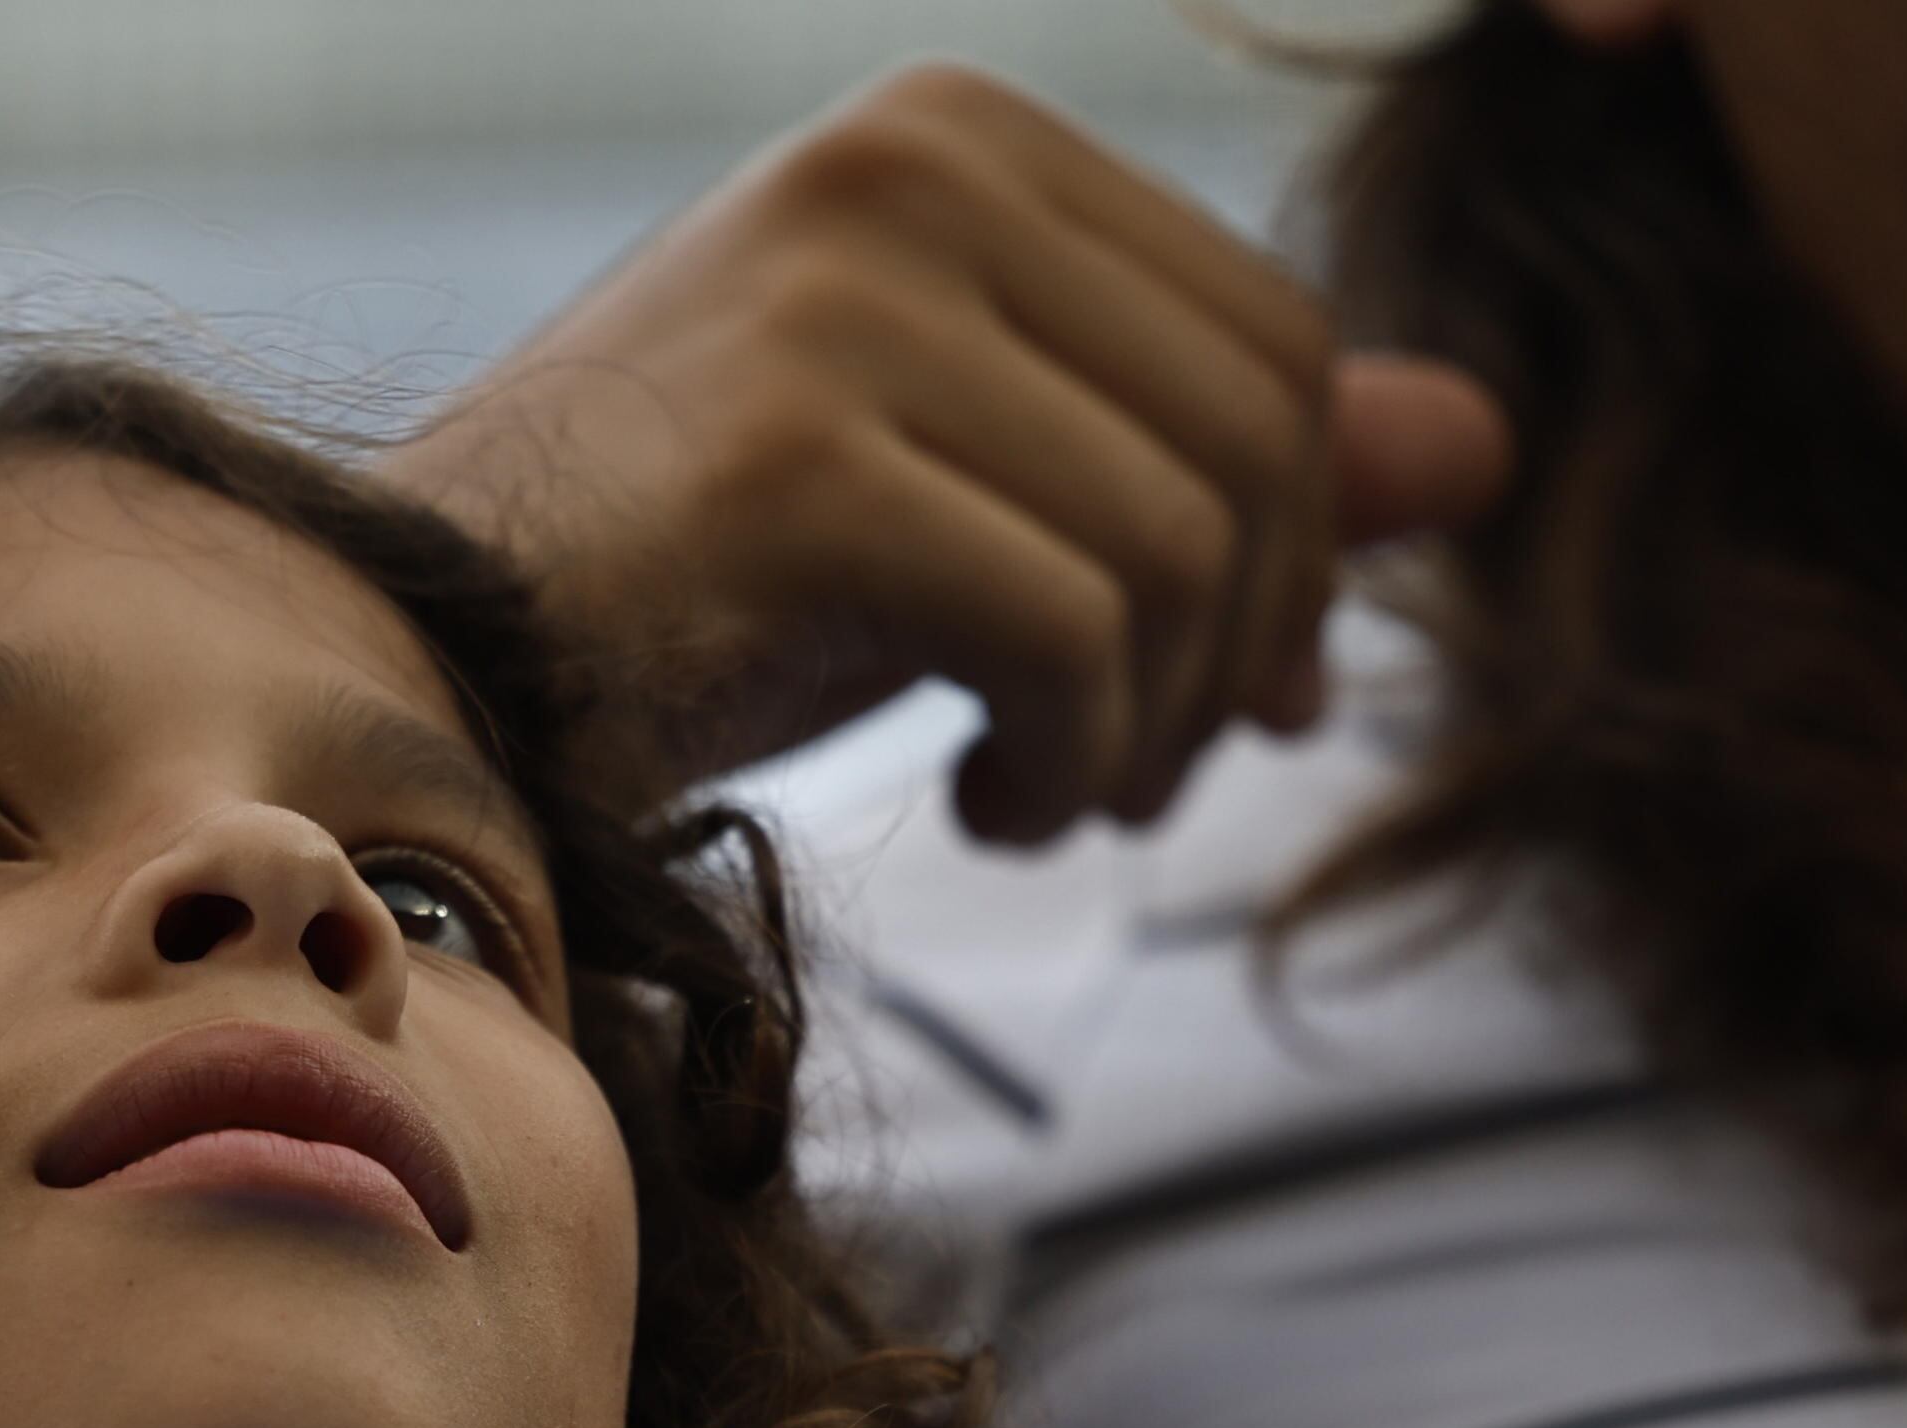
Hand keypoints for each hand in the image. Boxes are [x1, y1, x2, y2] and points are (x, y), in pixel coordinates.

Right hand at [386, 66, 1514, 837]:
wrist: (424, 684)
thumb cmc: (691, 602)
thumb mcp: (984, 507)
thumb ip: (1214, 458)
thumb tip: (1483, 446)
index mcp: (954, 136)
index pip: (1273, 337)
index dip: (1298, 554)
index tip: (1216, 704)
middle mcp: (908, 165)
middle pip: (1262, 433)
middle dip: (1232, 653)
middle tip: (1123, 782)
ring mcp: (848, 299)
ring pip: (1184, 543)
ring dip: (1145, 732)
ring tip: (1037, 799)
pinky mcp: (803, 453)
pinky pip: (1077, 628)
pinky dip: (1071, 763)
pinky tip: (983, 811)